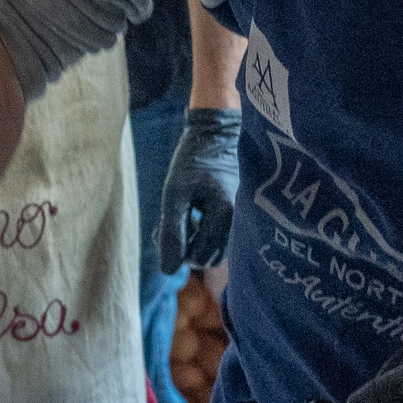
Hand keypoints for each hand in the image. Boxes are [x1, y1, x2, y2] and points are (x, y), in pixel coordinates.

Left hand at [157, 106, 241, 273]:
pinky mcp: (238, 215)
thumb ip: (171, 231)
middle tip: (167, 223)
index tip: (161, 226)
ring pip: (213, 250)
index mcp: (225, 214)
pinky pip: (219, 237)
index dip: (175, 248)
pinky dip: (202, 232)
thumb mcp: (174, 194)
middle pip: (206, 257)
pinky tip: (192, 213)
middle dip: (184, 246)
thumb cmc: (193, 159)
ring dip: (193, 241)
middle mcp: (239, 221)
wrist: (217, 132)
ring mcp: (241, 218)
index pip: (197, 256)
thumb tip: (168, 270)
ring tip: (181, 216)